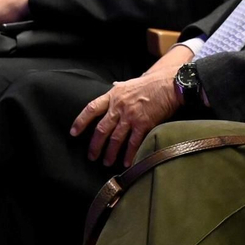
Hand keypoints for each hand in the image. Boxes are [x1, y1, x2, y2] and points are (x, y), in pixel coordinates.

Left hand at [71, 47, 190, 165]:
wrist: (171, 84)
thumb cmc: (153, 83)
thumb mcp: (131, 82)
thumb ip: (120, 87)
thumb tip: (113, 85)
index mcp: (114, 95)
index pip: (91, 109)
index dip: (80, 121)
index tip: (73, 133)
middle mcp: (119, 106)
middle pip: (101, 129)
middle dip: (95, 145)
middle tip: (91, 156)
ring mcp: (131, 116)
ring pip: (115, 139)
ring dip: (109, 153)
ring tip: (106, 162)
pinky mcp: (143, 124)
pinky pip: (133, 143)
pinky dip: (129, 154)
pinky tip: (126, 162)